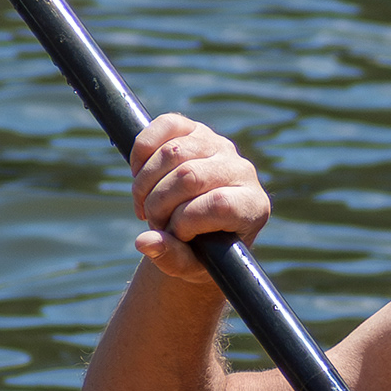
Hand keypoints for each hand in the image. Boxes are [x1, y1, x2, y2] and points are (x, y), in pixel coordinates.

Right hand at [126, 112, 269, 283]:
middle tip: (152, 221)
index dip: (186, 221)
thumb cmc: (199, 252)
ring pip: (173, 152)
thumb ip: (170, 257)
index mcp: (252, 206)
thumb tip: (145, 242)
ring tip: (144, 204)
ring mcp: (220, 145)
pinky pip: (167, 125)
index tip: (174, 235)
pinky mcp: (197, 129)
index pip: (220, 204)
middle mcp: (242, 170)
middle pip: (190, 177)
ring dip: (145, 183)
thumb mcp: (188, 265)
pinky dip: (142, 149)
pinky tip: (138, 173)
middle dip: (159, 203)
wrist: (198, 229)